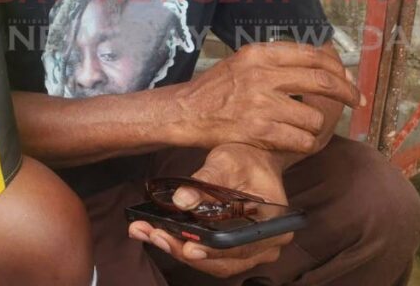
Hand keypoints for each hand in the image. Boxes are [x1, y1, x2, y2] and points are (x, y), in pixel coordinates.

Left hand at [129, 143, 291, 277]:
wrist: (255, 158)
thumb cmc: (247, 158)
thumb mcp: (227, 162)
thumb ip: (206, 181)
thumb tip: (180, 201)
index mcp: (273, 225)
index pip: (240, 246)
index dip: (212, 250)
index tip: (185, 245)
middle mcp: (266, 245)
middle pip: (223, 260)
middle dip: (184, 250)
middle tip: (153, 234)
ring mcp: (250, 250)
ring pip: (212, 261)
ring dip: (177, 249)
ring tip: (146, 232)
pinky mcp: (233, 247)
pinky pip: (208, 254)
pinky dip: (182, 245)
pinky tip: (156, 232)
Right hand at [177, 42, 362, 152]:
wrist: (186, 112)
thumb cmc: (216, 89)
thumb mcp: (243, 62)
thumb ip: (276, 60)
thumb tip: (322, 63)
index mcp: (259, 54)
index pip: (313, 55)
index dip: (339, 69)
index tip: (349, 80)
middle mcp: (262, 75)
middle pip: (322, 82)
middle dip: (346, 93)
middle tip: (355, 102)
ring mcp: (261, 104)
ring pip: (314, 119)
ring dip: (315, 128)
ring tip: (302, 128)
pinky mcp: (259, 131)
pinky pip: (301, 141)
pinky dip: (303, 145)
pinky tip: (293, 142)